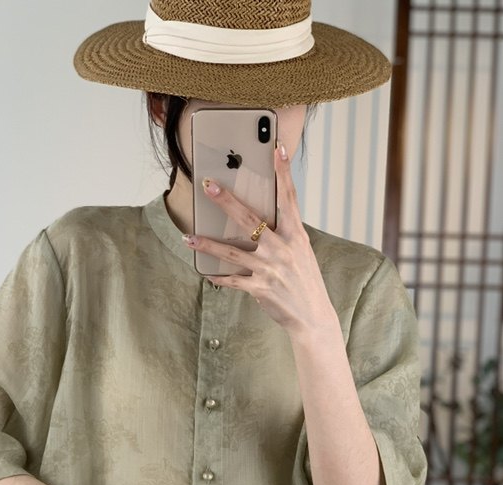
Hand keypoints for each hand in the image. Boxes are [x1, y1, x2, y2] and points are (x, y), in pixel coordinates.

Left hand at [182, 142, 337, 337]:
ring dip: (208, 244)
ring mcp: (270, 268)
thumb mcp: (301, 253)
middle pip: (249, 219)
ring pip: (232, 251)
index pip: (289, 198)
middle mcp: (282, 249)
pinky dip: (218, 277)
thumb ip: (283, 236)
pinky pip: (232, 280)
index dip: (283, 173)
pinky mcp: (260, 288)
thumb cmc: (305, 282)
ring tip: (189, 237)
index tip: (277, 150)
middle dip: (226, 201)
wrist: (313, 316)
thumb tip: (259, 223)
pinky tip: (205, 272)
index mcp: (295, 236)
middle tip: (208, 185)